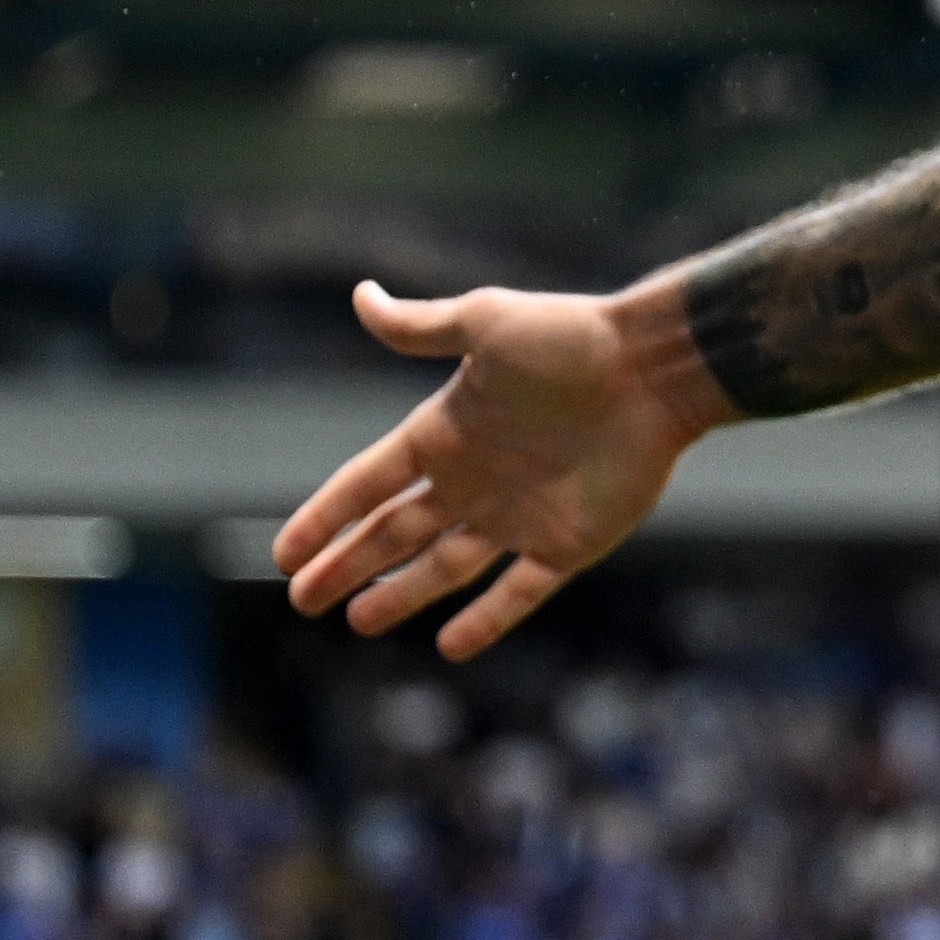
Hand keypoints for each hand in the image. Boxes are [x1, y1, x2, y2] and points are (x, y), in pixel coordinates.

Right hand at [271, 280, 731, 659]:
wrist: (656, 366)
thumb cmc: (571, 338)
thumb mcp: (485, 323)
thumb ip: (420, 326)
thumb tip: (361, 295)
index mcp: (445, 432)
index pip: (367, 484)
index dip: (325, 517)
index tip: (283, 554)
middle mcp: (474, 479)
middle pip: (395, 533)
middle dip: (348, 566)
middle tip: (304, 600)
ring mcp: (518, 515)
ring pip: (445, 568)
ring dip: (402, 595)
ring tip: (358, 621)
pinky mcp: (566, 542)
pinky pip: (518, 592)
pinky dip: (487, 620)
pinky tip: (449, 645)